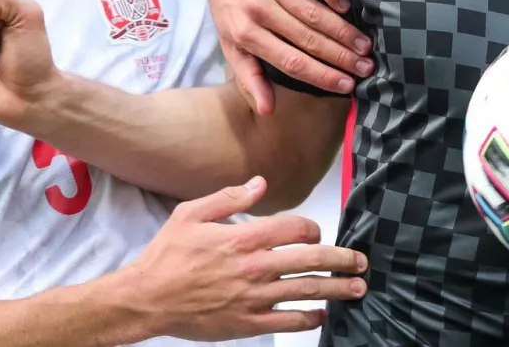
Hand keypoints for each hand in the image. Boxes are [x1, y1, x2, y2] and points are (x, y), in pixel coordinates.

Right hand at [126, 176, 367, 340]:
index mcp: (243, 238)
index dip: (313, 229)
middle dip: (342, 260)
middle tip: (361, 261)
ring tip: (357, 288)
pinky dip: (310, 318)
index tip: (317, 233)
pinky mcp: (248, 323)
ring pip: (306, 291)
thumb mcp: (190, 214)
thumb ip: (228, 198)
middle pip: (311, 260)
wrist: (147, 298)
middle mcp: (254, 267)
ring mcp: (254, 298)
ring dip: (337, 289)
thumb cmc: (166, 256)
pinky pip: (288, 322)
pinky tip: (321, 315)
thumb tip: (259, 183)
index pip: (295, 229)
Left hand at [207, 0, 373, 113]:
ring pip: (311, 11)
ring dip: (341, 29)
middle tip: (366, 66)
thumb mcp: (231, 42)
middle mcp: (256, 9)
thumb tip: (267, 110)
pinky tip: (346, 6)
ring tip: (364, 44)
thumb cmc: (230, 4)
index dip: (321, 75)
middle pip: (306, 39)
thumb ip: (248, 74)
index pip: (291, 62)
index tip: (347, 85)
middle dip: (340, 56)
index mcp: (245, 34)